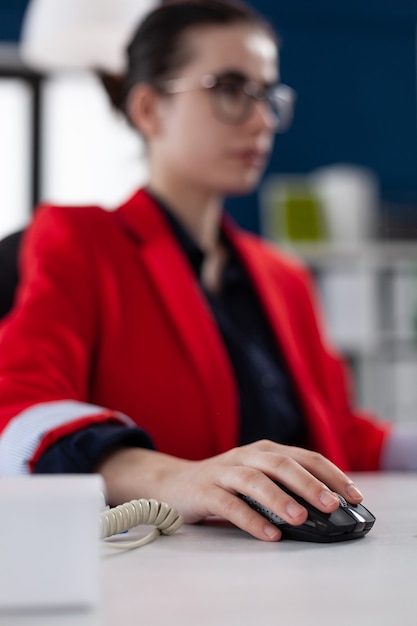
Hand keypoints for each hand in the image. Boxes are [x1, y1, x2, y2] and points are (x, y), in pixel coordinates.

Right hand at [97, 440, 363, 541]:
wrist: (172, 483)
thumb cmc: (223, 484)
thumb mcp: (257, 478)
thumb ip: (285, 487)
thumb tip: (326, 510)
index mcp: (265, 451)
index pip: (304, 456)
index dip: (331, 473)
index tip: (354, 496)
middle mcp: (247, 456)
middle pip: (282, 464)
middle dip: (309, 483)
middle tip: (332, 504)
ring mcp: (224, 472)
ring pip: (255, 480)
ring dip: (280, 498)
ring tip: (301, 519)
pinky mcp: (205, 491)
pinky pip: (229, 504)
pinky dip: (250, 519)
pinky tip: (268, 534)